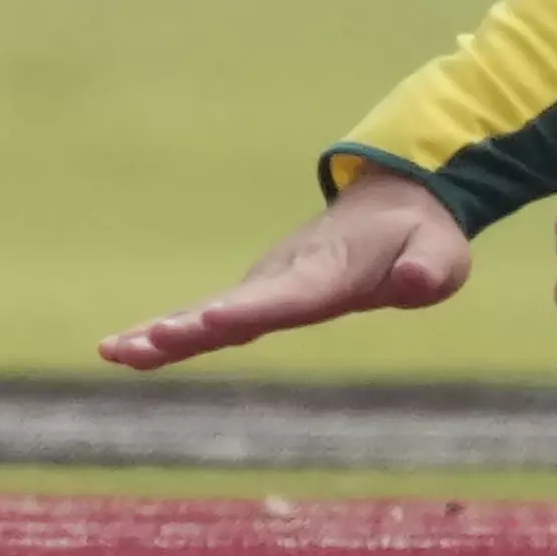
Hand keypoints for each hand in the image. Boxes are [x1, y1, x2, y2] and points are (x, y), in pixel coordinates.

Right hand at [100, 167, 470, 369]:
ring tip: (113, 351)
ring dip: (163, 333)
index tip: (207, 321)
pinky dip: (166, 333)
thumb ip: (429, 269)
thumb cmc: (420, 238)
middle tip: (145, 344)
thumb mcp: (443, 253)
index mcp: (329, 273)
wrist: (395, 203)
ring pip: (207, 312)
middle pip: (235, 307)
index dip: (249, 311)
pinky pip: (205, 317)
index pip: (287, 298)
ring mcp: (264, 285)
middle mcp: (285, 277)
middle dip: (191, 328)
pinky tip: (120, 351)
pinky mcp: (254, 295)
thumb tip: (416, 281)